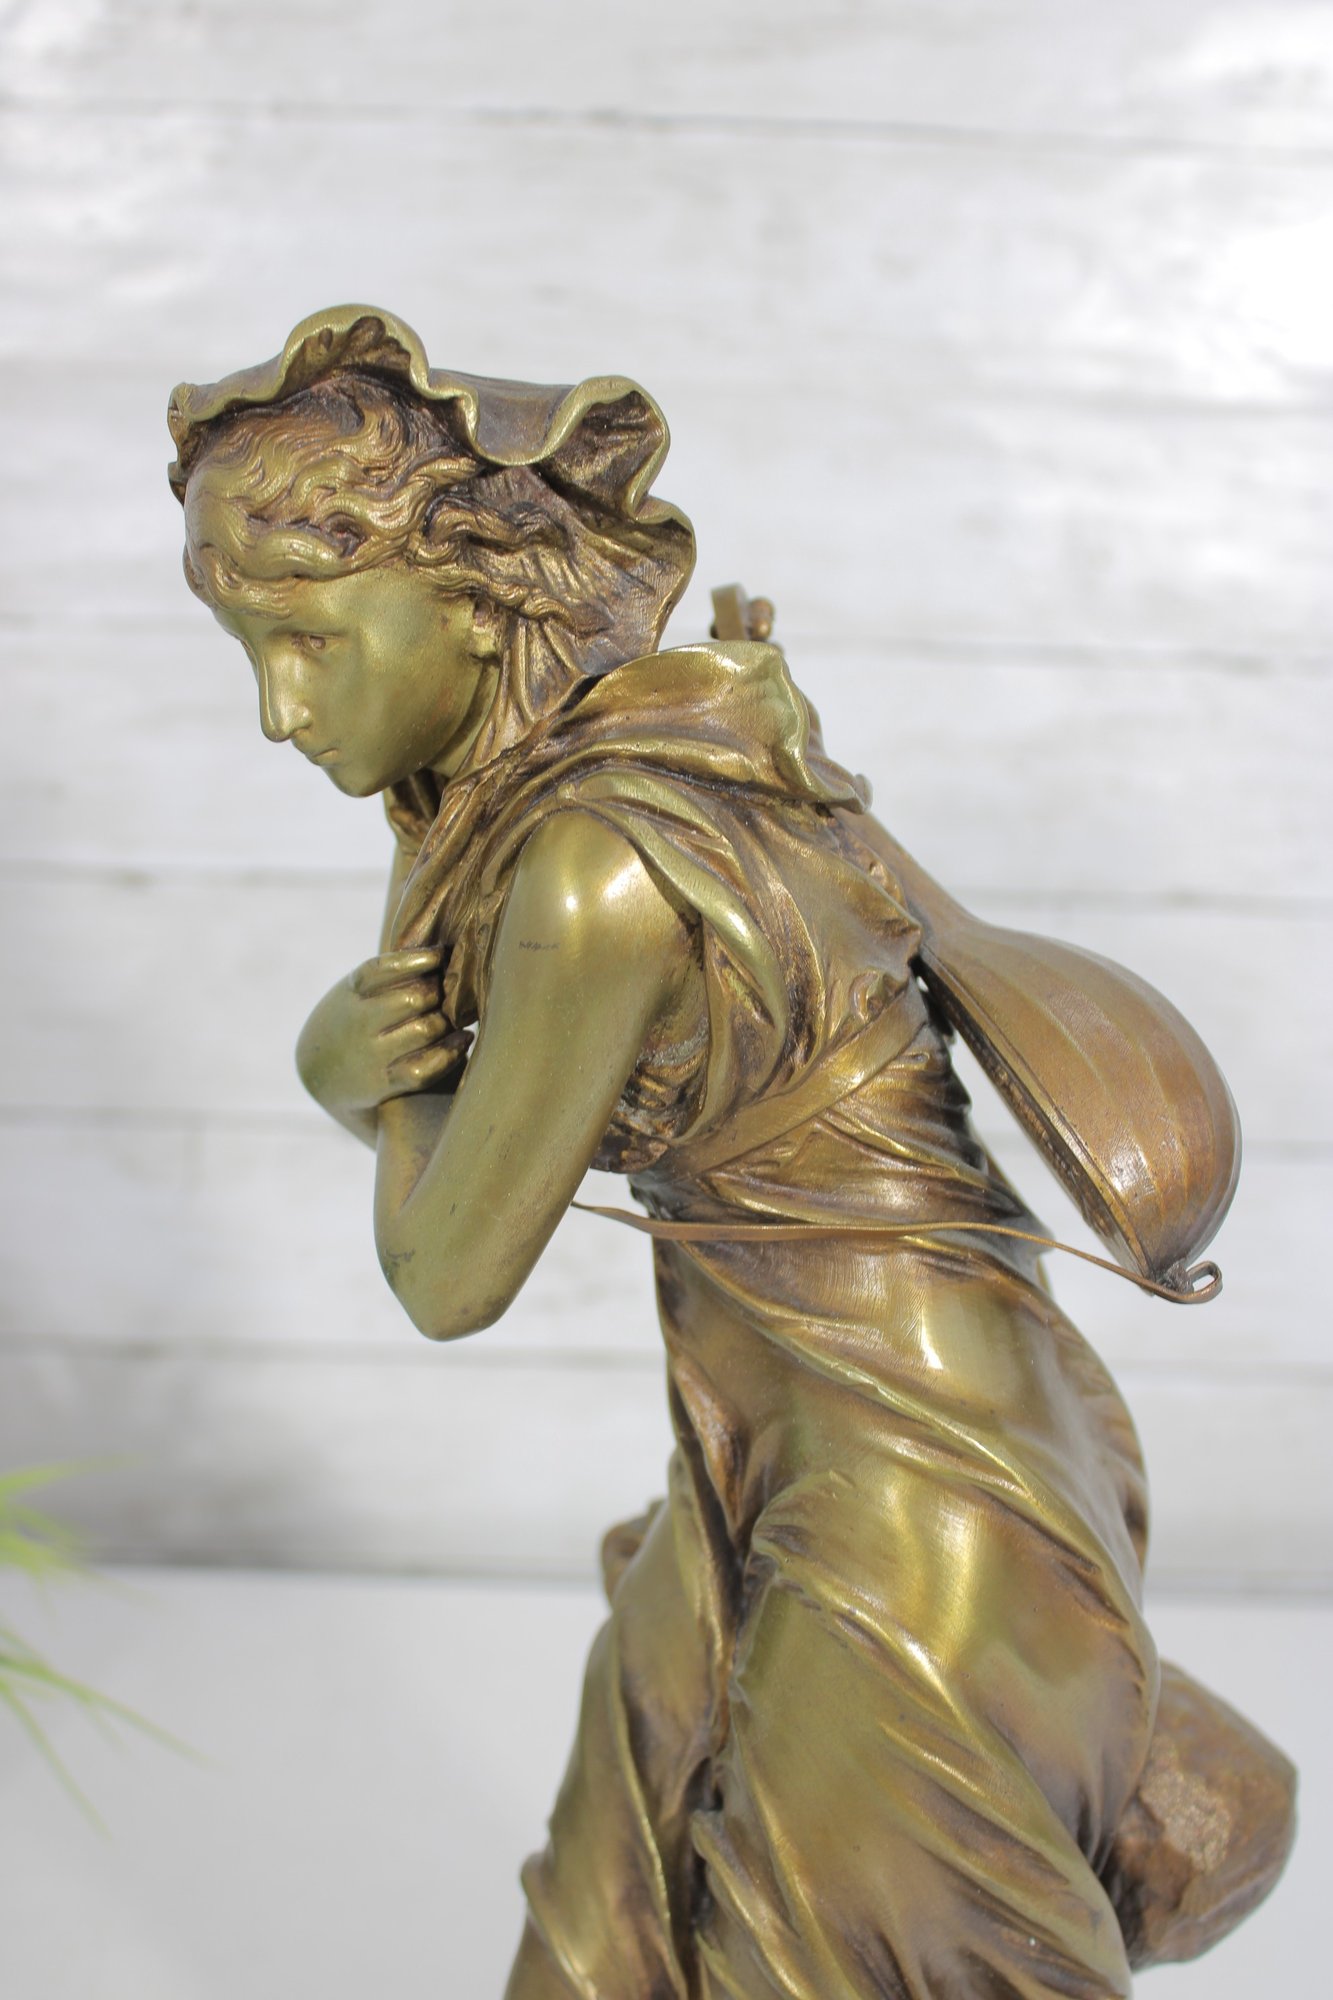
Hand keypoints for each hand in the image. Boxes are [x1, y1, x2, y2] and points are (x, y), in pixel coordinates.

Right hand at [296, 947, 467, 1124]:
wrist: (321, 1074)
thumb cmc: (353, 1019)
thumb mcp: (355, 991)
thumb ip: (387, 975)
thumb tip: (442, 950)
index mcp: (352, 991)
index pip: (384, 968)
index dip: (417, 959)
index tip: (440, 954)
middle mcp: (360, 1022)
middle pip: (413, 999)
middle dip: (439, 991)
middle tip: (453, 989)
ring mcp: (371, 1054)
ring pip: (424, 1031)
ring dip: (449, 1021)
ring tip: (461, 1014)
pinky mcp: (384, 1083)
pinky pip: (424, 1068)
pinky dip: (449, 1053)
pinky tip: (464, 1040)